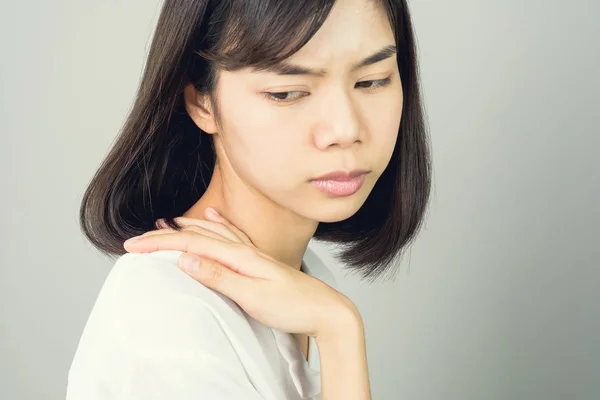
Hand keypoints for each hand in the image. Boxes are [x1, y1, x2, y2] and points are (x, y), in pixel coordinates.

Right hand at [123, 208, 358, 338]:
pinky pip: (232, 237)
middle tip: (137, 238)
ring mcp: (252, 255)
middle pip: (198, 235)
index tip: (132, 246)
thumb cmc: (293, 306)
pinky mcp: (259, 263)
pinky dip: (218, 226)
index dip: (159, 244)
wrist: (326, 311)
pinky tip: (214, 220)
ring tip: (167, 222)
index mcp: (239, 256)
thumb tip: (185, 258)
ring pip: (212, 234)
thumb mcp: (252, 295)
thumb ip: (219, 276)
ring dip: (187, 228)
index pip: (191, 243)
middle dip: (165, 235)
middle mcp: (245, 251)